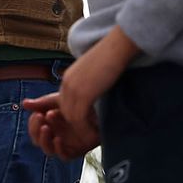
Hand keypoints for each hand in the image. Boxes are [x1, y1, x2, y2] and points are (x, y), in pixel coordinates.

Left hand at [21, 26, 139, 157]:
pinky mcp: (82, 95)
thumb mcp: (94, 73)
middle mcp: (66, 84)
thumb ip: (89, 85)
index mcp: (68, 78)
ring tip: (96, 136)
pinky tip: (97, 133)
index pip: (64, 104)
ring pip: (71, 118)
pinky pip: (79, 120)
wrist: (117, 46)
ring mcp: (72, 89)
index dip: (76, 116)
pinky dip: (86, 129)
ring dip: (83, 130)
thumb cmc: (112, 57)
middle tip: (92, 134)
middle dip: (78, 126)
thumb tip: (94, 97)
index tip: (88, 125)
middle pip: (66, 113)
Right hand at [23, 91, 100, 159]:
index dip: (33, 124)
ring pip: (49, 150)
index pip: (35, 130)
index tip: (37, 113)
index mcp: (50, 125)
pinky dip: (59, 149)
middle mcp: (56, 136)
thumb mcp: (59, 100)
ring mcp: (67, 144)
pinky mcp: (78, 150)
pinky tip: (58, 139)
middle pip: (39, 141)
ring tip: (46, 128)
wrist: (100, 106)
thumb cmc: (80, 103)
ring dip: (44, 140)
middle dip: (36, 131)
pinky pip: (65, 157)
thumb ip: (42, 103)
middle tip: (40, 118)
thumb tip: (24, 104)